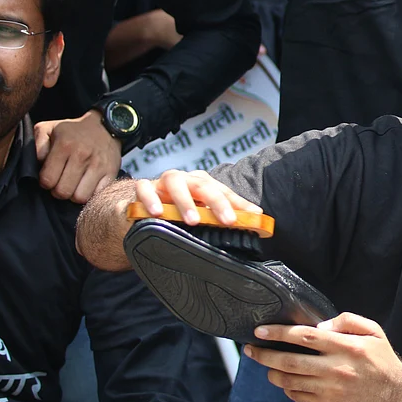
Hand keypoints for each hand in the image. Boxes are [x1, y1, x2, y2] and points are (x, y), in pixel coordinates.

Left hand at [35, 111, 121, 202]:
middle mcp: (82, 155)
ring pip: (80, 197)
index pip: (48, 180)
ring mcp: (98, 165)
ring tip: (74, 186)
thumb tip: (38, 163)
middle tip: (61, 183)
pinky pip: (97, 195)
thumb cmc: (73, 131)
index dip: (45, 183)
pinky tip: (87, 186)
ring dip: (74, 195)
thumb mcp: (49, 129)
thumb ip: (37, 145)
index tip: (49, 178)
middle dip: (59, 191)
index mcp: (64, 145)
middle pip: (63, 192)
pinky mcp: (111, 172)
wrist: (105, 126)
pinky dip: (91, 194)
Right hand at [132, 169, 261, 225]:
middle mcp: (185, 180)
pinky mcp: (142, 189)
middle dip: (217, 203)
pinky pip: (144, 189)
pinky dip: (150, 199)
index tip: (254, 216)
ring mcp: (162, 183)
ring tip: (193, 221)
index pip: (224, 191)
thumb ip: (224, 216)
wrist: (142, 209)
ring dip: (185, 201)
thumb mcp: (202, 214)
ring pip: (175, 182)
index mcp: (202, 184)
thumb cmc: (178, 212)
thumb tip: (259, 221)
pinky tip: (156, 213)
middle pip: (203, 186)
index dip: (239, 204)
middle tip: (228, 221)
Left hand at [245, 314, 401, 401]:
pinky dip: (287, 389)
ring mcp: (330, 389)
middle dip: (265, 354)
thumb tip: (320, 326)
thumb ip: (347, 320)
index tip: (261, 331)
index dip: (279, 333)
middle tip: (251, 349)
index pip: (304, 337)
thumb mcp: (374, 331)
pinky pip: (298, 397)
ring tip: (267, 365)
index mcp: (346, 346)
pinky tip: (286, 381)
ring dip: (272, 372)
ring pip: (290, 381)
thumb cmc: (383, 361)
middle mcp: (335, 368)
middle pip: (289, 360)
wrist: (396, 396)